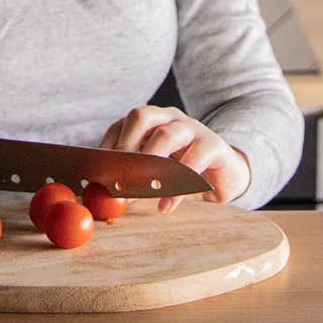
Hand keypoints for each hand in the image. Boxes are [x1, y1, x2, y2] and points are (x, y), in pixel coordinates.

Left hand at [98, 106, 249, 212]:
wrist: (224, 174)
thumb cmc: (182, 172)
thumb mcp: (156, 171)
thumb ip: (133, 178)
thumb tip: (102, 196)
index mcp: (150, 121)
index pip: (122, 124)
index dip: (108, 146)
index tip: (98, 172)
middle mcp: (169, 118)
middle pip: (142, 117)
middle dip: (126, 145)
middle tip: (117, 175)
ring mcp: (192, 128)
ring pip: (168, 135)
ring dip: (150, 162)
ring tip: (140, 189)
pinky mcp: (213, 145)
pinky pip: (193, 161)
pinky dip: (176, 187)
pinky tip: (165, 206)